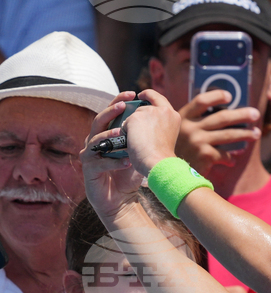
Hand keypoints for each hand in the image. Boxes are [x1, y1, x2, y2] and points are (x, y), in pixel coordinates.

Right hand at [81, 91, 146, 220]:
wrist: (120, 199)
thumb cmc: (127, 173)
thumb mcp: (137, 151)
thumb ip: (142, 136)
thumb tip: (159, 117)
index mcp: (106, 134)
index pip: (111, 113)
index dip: (118, 101)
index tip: (132, 93)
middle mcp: (95, 141)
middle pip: (99, 120)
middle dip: (111, 111)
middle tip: (124, 105)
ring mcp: (89, 155)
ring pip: (94, 140)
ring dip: (109, 135)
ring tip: (123, 133)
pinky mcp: (89, 170)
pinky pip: (98, 162)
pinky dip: (113, 162)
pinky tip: (126, 161)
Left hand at [123, 90, 182, 175]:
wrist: (158, 162)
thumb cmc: (162, 155)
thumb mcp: (166, 134)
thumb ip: (159, 124)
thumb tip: (141, 122)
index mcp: (173, 115)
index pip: (159, 98)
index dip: (149, 95)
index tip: (141, 96)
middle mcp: (163, 110)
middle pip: (144, 107)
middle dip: (138, 117)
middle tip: (135, 128)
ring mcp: (150, 112)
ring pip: (134, 115)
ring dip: (132, 126)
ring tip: (137, 140)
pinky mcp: (136, 118)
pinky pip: (125, 123)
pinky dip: (126, 133)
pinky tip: (132, 141)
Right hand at [176, 90, 260, 175]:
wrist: (164, 171)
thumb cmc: (176, 150)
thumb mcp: (179, 131)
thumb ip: (193, 122)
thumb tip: (222, 114)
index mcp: (183, 117)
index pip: (201, 100)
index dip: (216, 96)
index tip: (230, 96)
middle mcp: (190, 127)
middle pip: (222, 117)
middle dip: (242, 115)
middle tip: (256, 114)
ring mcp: (197, 141)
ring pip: (228, 135)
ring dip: (245, 134)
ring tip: (256, 134)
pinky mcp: (204, 156)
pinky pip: (225, 155)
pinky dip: (230, 158)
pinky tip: (232, 160)